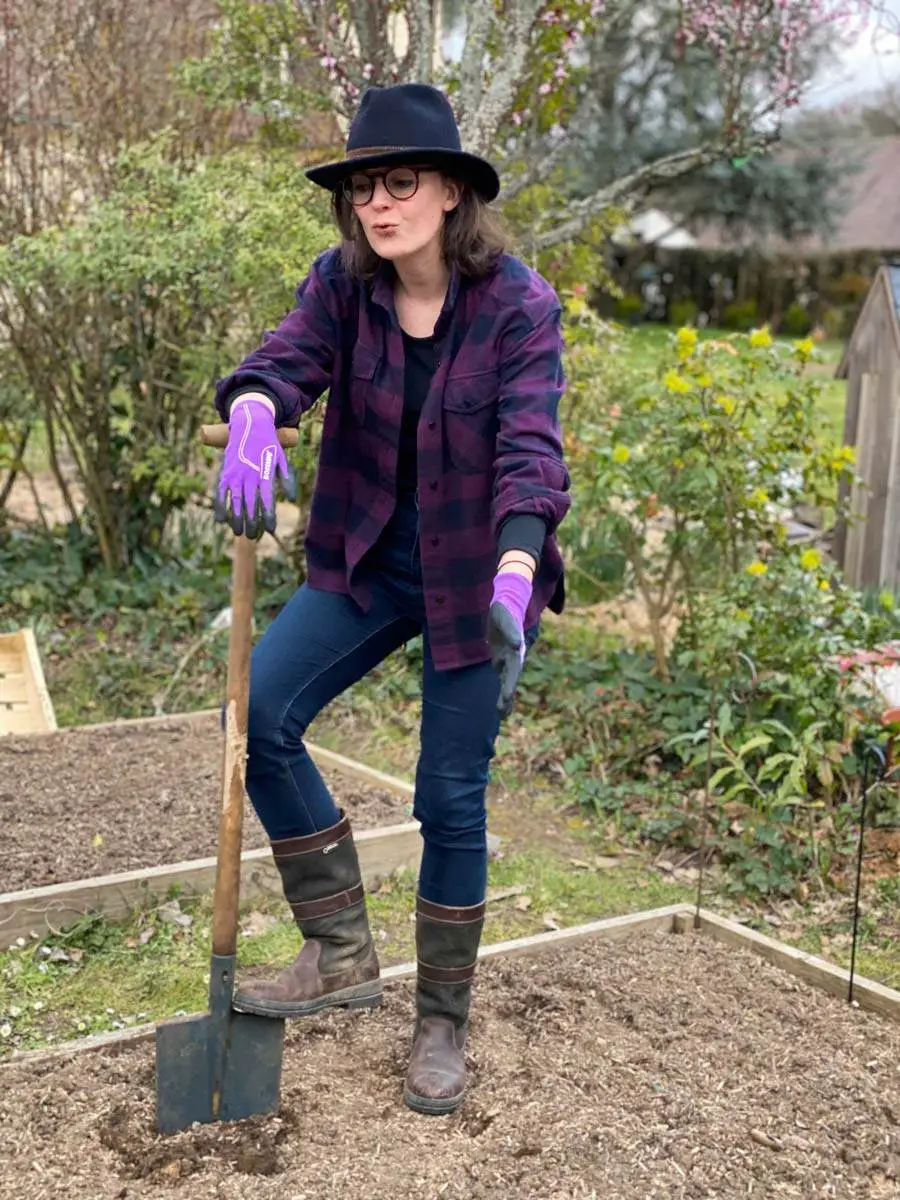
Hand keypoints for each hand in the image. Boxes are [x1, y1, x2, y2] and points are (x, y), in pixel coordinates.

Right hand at [213, 395, 293, 538]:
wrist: (249, 424)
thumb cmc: (269, 443)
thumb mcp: (281, 458)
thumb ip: (287, 478)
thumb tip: (290, 498)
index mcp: (265, 472)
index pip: (267, 499)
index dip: (268, 515)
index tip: (269, 529)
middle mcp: (249, 475)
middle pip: (250, 504)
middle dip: (252, 522)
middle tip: (254, 537)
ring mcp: (235, 474)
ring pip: (235, 501)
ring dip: (237, 519)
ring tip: (239, 533)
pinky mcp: (225, 472)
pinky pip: (220, 493)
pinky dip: (220, 507)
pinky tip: (221, 521)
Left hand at [489, 569, 532, 717]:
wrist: (505, 605)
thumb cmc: (504, 610)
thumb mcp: (505, 617)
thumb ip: (511, 631)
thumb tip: (518, 645)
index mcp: (516, 650)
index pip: (513, 669)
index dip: (510, 683)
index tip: (506, 696)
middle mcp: (514, 657)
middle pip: (511, 679)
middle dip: (507, 695)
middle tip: (502, 711)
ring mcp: (508, 660)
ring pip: (508, 682)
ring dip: (506, 698)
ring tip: (502, 715)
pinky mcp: (501, 660)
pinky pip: (502, 678)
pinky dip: (502, 691)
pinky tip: (500, 708)